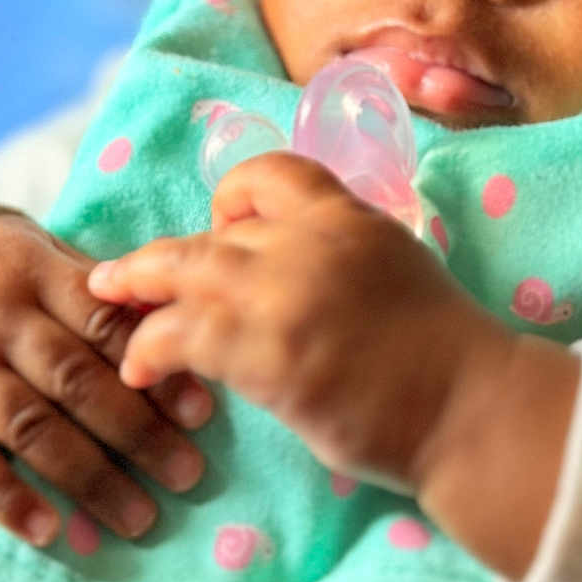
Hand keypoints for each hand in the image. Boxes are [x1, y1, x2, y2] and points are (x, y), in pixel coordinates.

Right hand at [0, 213, 212, 546]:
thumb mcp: (37, 257)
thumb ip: (95, 295)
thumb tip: (179, 340)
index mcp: (31, 269)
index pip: (102, 321)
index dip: (153, 368)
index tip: (200, 414)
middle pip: (72, 379)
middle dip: (136, 432)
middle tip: (187, 475)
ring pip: (27, 425)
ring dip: (89, 476)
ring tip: (139, 516)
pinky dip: (5, 498)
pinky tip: (48, 530)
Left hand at [86, 153, 514, 491]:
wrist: (472, 409)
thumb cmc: (446, 354)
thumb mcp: (395, 270)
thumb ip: (338, 256)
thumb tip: (286, 272)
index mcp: (349, 216)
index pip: (272, 172)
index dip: (232, 196)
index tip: (219, 229)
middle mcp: (310, 240)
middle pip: (211, 229)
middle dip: (157, 256)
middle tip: (117, 276)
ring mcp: (285, 291)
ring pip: (183, 272)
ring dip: (136, 292)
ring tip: (108, 309)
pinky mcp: (267, 350)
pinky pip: (181, 334)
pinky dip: (148, 349)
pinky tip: (139, 371)